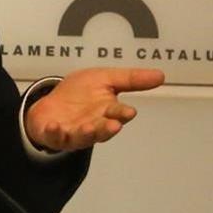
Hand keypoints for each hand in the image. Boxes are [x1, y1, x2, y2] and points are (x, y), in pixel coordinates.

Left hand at [25, 68, 164, 151]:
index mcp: (107, 112)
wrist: (51, 104)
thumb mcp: (104, 78)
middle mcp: (93, 125)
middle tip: (114, 126)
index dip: (122, 113)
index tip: (129, 111)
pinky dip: (54, 133)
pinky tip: (54, 126)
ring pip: (83, 137)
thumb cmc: (80, 93)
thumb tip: (161, 75)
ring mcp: (74, 133)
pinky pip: (54, 137)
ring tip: (89, 128)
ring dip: (87, 134)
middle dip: (108, 128)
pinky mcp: (54, 135)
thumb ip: (130, 79)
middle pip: (103, 129)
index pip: (118, 113)